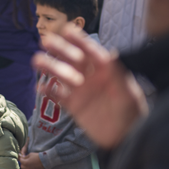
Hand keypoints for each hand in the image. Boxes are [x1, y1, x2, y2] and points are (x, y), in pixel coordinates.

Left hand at [19, 148, 43, 168]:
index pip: (20, 160)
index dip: (21, 158)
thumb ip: (25, 157)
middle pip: (21, 166)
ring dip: (25, 167)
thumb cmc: (36, 156)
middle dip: (22, 163)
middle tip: (25, 160)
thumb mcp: (30, 154)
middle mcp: (26, 167)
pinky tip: (30, 165)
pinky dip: (28, 168)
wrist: (43, 161)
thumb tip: (22, 158)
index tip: (22, 156)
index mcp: (25, 163)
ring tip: (27, 163)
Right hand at [32, 25, 147, 149]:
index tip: (67, 30)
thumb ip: (119, 76)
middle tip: (46, 40)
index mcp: (106, 70)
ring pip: (62, 75)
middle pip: (73, 59)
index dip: (79, 41)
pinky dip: (48, 91)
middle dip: (60, 49)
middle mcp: (91, 76)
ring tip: (36, 61)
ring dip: (50, 67)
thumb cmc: (132, 114)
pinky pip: (58, 96)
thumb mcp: (128, 95)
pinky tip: (39, 87)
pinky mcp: (73, 105)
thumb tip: (112, 54)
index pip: (91, 52)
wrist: (125, 139)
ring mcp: (81, 90)